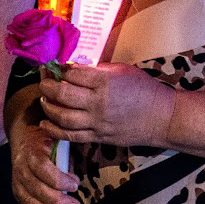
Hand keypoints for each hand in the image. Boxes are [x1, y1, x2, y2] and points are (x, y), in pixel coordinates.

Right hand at [10, 118, 81, 203]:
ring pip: (29, 201)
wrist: (23, 135)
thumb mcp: (57, 139)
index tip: (76, 185)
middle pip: (35, 188)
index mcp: (31, 151)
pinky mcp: (17, 192)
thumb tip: (74, 182)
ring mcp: (17, 181)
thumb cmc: (47, 138)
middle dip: (56, 201)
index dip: (58, 179)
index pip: (41, 167)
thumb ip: (65, 158)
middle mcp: (20, 167)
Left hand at [38, 63, 175, 147]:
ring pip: (62, 117)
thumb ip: (97, 70)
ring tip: (44, 99)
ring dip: (48, 107)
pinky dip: (54, 130)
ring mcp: (97, 122)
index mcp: (104, 82)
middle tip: (43, 81)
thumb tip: (75, 69)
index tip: (53, 66)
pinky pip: (70, 136)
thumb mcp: (121, 70)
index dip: (58, 68)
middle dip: (46, 86)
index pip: (72, 73)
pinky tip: (46, 123)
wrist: (161, 117)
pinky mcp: (98, 137)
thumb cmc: (144, 89)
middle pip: (62, 94)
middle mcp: (98, 103)